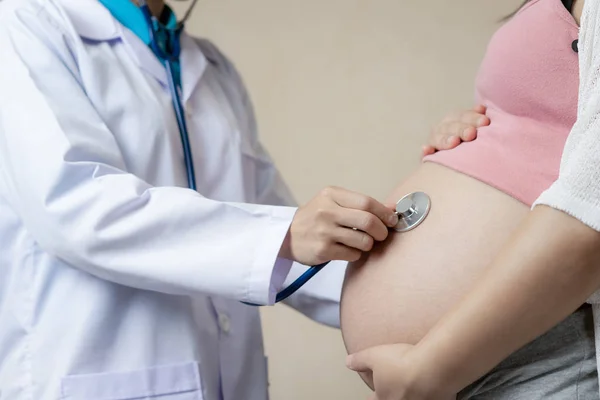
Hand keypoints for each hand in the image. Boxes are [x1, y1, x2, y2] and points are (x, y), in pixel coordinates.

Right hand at [280, 187, 398, 264]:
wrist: (286, 235)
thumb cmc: (316, 217)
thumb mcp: (333, 202)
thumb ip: (361, 204)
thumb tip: (393, 208)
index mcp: (331, 195)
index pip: (367, 202)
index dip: (384, 212)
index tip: (392, 219)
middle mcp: (327, 211)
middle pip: (368, 221)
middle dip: (381, 230)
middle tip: (382, 234)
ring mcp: (324, 232)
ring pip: (363, 240)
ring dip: (369, 244)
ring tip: (362, 242)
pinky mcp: (323, 250)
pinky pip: (353, 254)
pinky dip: (356, 253)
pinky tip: (348, 249)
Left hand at [346, 344, 455, 399]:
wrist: (432, 368)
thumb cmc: (401, 363)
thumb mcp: (373, 355)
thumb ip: (359, 360)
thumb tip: (348, 362)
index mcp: (384, 397)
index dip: (372, 397)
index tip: (372, 396)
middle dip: (393, 395)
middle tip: (398, 387)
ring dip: (413, 395)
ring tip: (415, 386)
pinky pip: (433, 397)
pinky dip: (432, 393)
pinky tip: (434, 385)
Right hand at [423, 105, 489, 155]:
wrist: (455, 161)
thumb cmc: (472, 141)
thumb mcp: (475, 127)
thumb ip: (478, 119)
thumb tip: (481, 108)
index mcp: (455, 119)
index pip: (463, 116)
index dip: (473, 118)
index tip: (485, 122)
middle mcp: (443, 128)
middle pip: (451, 127)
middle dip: (462, 129)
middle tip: (471, 133)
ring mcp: (434, 140)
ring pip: (438, 138)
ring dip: (445, 140)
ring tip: (454, 141)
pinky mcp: (429, 153)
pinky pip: (426, 152)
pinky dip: (426, 150)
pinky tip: (427, 149)